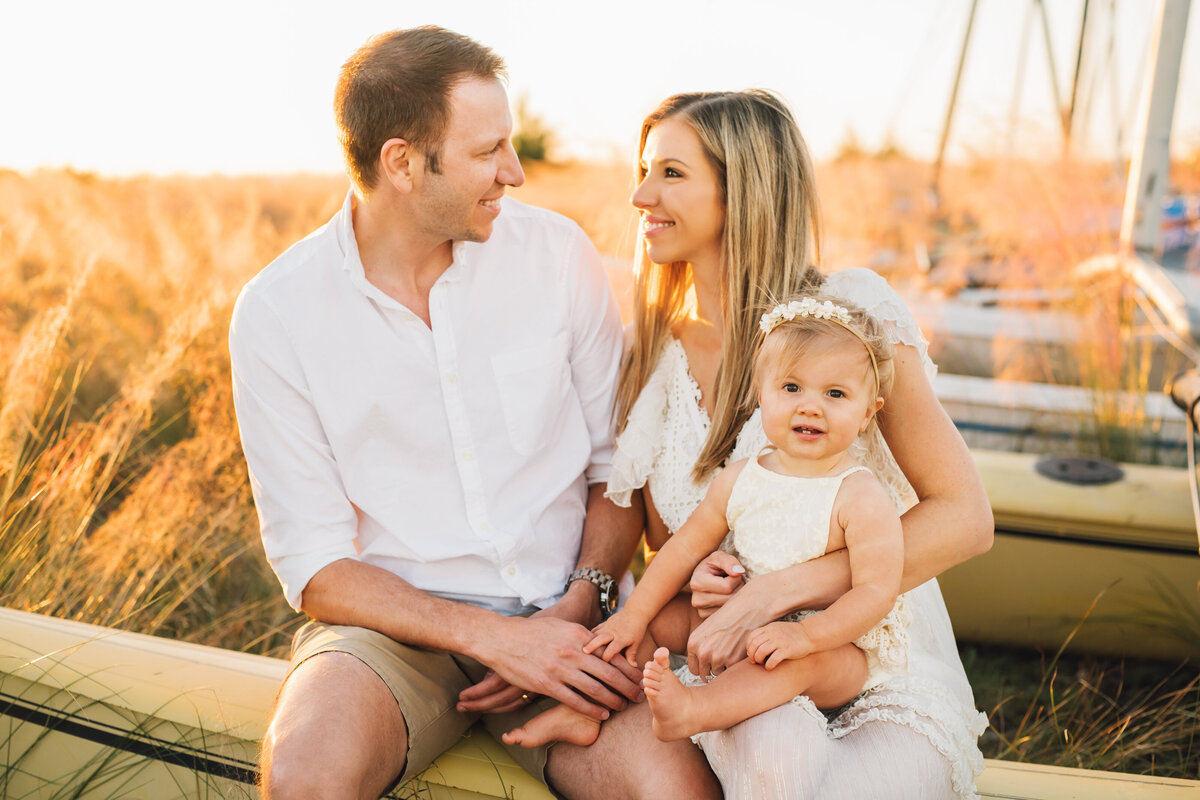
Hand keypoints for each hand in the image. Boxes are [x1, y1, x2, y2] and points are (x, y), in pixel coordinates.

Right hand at [457, 606, 642, 719]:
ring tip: (623, 707)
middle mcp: (573, 652)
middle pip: (609, 674)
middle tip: (640, 696)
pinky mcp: (547, 685)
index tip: (639, 677)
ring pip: (596, 689)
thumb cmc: (532, 632)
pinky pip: (576, 701)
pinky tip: (603, 714)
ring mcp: (560, 669)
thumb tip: (598, 645)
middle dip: (627, 687)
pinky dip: (593, 709)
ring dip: (613, 700)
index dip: (628, 669)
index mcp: (579, 636)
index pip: (611, 655)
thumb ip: (581, 637)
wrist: (502, 639)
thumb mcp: (561, 628)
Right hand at [583, 610, 646, 667]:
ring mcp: (607, 627)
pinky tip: (580, 641)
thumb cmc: (637, 629)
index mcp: (621, 638)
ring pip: (595, 633)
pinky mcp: (604, 623)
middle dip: (592, 645)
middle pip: (601, 638)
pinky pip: (594, 629)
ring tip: (578, 647)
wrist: (635, 612)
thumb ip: (632, 654)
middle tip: (584, 652)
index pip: (613, 648)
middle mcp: (612, 632)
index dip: (607, 656)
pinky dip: (587, 635)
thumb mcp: (636, 643)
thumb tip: (633, 667)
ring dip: (586, 640)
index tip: (601, 663)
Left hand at [687, 568, 779, 677]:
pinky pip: (730, 672)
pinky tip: (737, 654)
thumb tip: (699, 664)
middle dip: (712, 670)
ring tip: (730, 654)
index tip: (709, 666)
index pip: (693, 669)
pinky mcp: (732, 661)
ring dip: (723, 669)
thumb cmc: (726, 618)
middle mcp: (703, 652)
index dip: (702, 668)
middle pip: (704, 674)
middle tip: (721, 662)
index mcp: (693, 644)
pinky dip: (734, 666)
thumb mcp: (705, 630)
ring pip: (717, 674)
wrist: (745, 610)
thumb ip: (700, 647)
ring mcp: (718, 658)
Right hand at [689, 551, 745, 619]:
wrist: (705, 577)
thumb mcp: (719, 557)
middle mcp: (696, 600)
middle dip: (738, 588)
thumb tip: (738, 572)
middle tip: (733, 581)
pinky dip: (732, 606)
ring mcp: (701, 612)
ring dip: (736, 597)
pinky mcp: (708, 619)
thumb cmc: (713, 565)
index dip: (735, 579)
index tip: (731, 573)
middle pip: (730, 599)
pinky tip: (726, 597)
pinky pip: (729, 615)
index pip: (727, 587)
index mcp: (697, 582)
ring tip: (729, 589)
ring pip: (731, 608)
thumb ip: (729, 561)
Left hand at [747, 621, 814, 669]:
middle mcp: (772, 633)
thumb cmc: (792, 635)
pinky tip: (770, 667)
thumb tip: (755, 646)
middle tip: (755, 661)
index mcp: (769, 628)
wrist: (809, 635)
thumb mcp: (777, 629)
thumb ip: (767, 634)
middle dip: (752, 655)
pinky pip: (773, 659)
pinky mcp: (787, 650)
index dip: (749, 646)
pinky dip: (768, 665)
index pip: (752, 636)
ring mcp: (780, 641)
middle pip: (755, 644)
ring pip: (761, 651)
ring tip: (761, 663)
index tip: (751, 654)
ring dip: (758, 659)